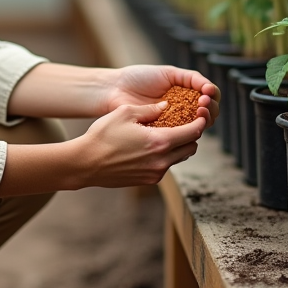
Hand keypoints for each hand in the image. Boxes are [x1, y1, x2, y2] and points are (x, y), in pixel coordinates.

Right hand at [72, 102, 205, 187]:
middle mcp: (162, 160)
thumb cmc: (103, 136)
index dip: (200, 122)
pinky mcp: (148, 181)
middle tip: (184, 123)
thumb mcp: (125, 113)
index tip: (201, 115)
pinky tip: (151, 147)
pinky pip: (165, 166)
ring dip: (178, 146)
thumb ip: (149, 109)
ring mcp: (156, 173)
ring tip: (167, 134)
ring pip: (179, 158)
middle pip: (191, 148)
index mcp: (160, 142)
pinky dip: (165, 156)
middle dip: (191, 135)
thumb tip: (166, 106)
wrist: (86, 163)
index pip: (193, 132)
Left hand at [102, 65, 219, 126]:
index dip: (212, 96)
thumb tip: (209, 88)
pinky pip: (182, 137)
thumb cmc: (140, 78)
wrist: (116, 89)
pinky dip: (188, 131)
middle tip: (202, 104)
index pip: (210, 97)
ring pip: (199, 127)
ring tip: (198, 111)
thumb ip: (190, 78)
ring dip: (204, 120)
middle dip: (210, 109)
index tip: (206, 93)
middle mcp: (184, 109)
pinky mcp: (165, 136)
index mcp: (187, 93)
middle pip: (209, 114)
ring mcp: (175, 123)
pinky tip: (188, 124)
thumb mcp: (169, 73)